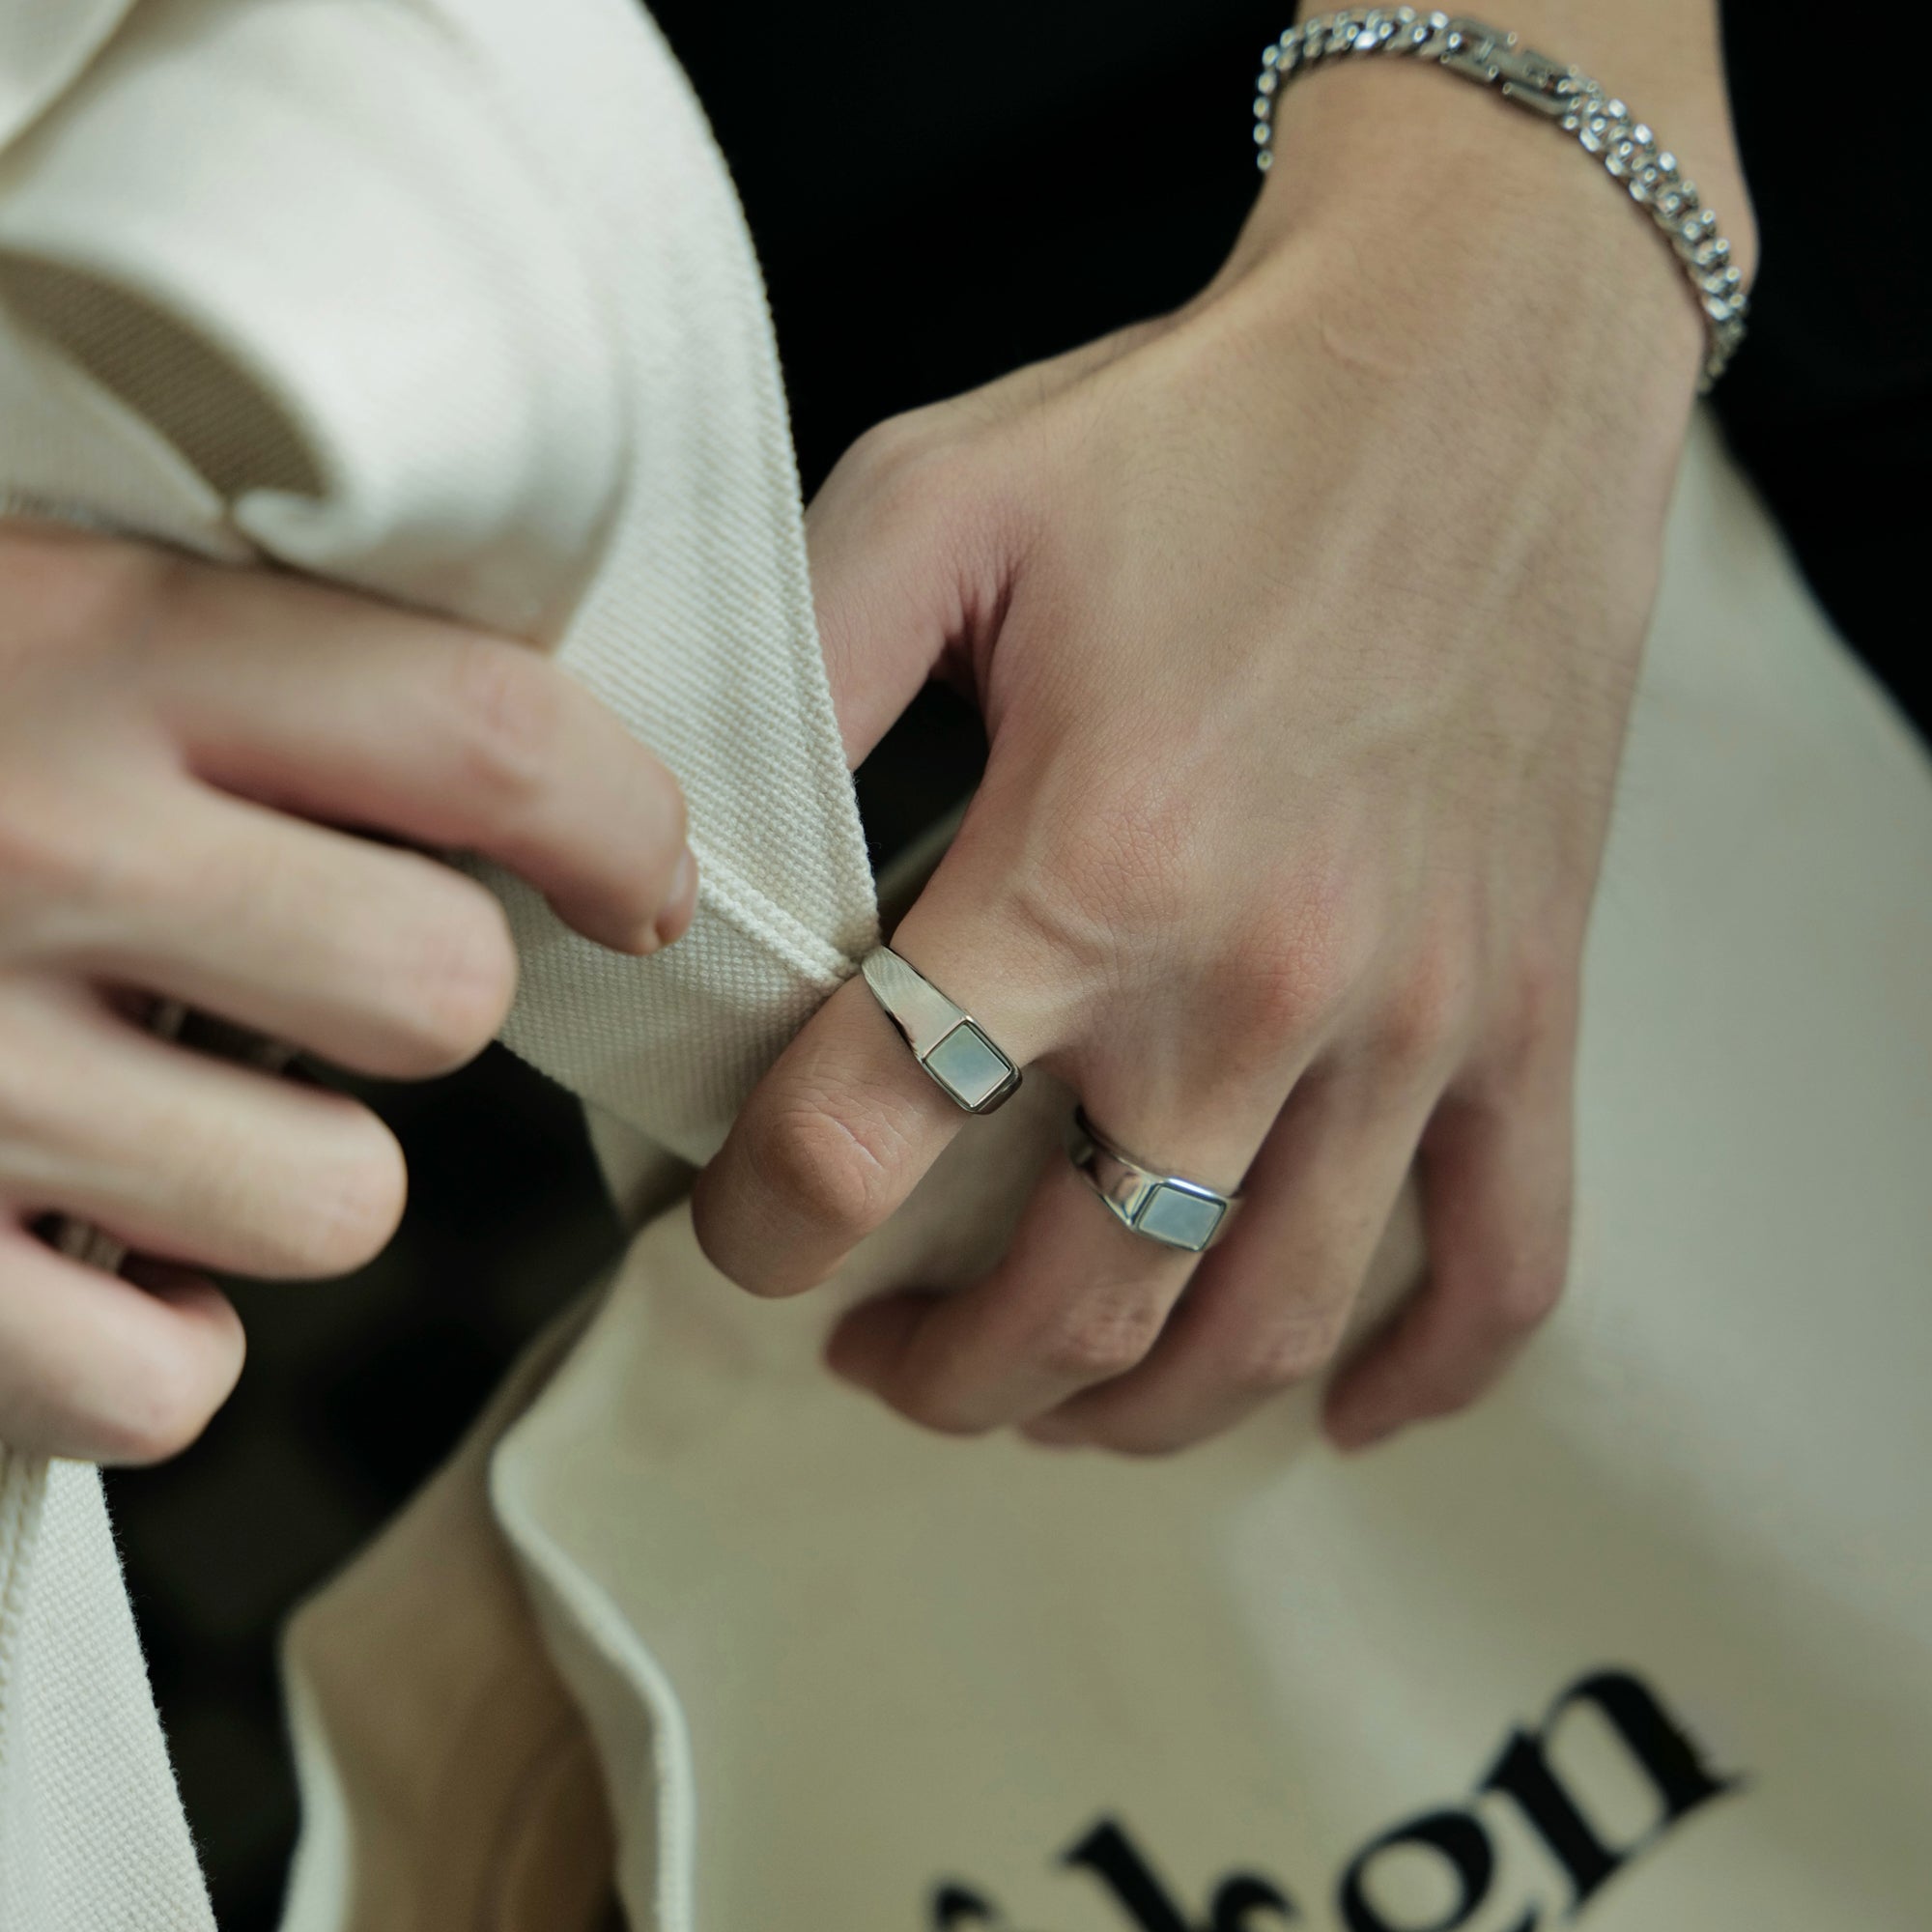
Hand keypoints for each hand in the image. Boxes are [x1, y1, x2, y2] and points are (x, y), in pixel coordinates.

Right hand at [0, 527, 694, 1462]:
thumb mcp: (30, 591)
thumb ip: (243, 660)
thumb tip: (518, 790)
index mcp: (98, 648)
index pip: (495, 735)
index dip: (621, 821)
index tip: (631, 875)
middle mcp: (32, 850)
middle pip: (442, 993)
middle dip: (415, 1000)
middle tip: (304, 971)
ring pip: (341, 1205)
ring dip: (288, 1173)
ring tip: (151, 1100)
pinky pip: (164, 1382)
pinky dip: (145, 1335)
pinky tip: (67, 1239)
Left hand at [695, 57, 1750, 1453]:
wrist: (1474, 365)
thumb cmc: (1205, 433)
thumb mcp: (938, 501)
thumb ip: (792, 676)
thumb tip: (679, 845)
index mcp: (1088, 865)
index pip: (867, 1139)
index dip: (763, 1224)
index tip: (739, 1233)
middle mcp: (1257, 985)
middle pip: (1069, 1295)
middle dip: (937, 1367)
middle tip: (871, 1349)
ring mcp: (1412, 1022)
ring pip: (1260, 1321)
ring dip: (1126, 1409)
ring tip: (1038, 1396)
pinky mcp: (1523, 1011)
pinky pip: (1504, 1259)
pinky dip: (1421, 1371)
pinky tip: (1333, 1409)